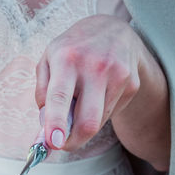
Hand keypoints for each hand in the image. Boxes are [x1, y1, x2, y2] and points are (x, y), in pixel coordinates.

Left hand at [35, 15, 159, 150]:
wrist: (113, 30)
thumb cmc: (73, 48)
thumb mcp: (48, 59)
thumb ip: (42, 93)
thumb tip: (45, 128)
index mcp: (67, 58)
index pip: (60, 96)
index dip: (56, 123)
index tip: (54, 143)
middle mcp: (95, 66)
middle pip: (88, 120)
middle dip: (73, 141)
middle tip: (62, 144)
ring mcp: (118, 75)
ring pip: (99, 121)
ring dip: (84, 124)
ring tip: (79, 104)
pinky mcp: (132, 84)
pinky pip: (111, 113)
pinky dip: (99, 113)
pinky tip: (97, 94)